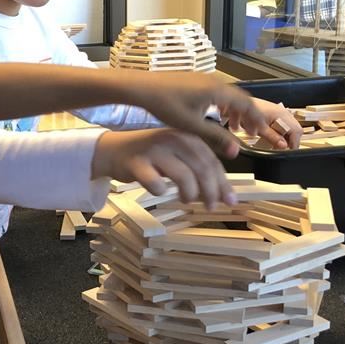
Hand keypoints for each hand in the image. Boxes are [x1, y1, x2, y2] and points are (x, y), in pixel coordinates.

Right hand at [92, 129, 235, 208]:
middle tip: (211, 207)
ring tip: (186, 199)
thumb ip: (198, 169)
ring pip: (183, 175)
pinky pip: (156, 183)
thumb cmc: (151, 156)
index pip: (212, 161)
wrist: (114, 150)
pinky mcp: (137, 163)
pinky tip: (159, 191)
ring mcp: (155, 150)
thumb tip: (223, 194)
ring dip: (189, 193)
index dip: (223, 183)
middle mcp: (173, 139)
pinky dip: (161, 191)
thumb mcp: (177, 155)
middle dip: (210, 191)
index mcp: (187, 136)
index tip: (230, 201)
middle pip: (201, 168)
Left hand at [122, 70, 268, 159]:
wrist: (143, 87)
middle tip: (251, 133)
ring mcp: (206, 79)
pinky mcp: (196, 80)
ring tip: (234, 127)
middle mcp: (216, 82)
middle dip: (248, 116)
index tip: (261, 132)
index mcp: (219, 91)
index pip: (247, 104)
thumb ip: (217, 137)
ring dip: (236, 111)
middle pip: (241, 98)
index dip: (257, 119)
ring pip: (229, 95)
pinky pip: (218, 92)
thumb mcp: (193, 125)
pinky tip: (217, 116)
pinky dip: (224, 105)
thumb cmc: (167, 106)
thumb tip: (237, 152)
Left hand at [252, 98, 300, 147]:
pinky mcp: (277, 114)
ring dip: (287, 137)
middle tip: (283, 149)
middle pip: (296, 129)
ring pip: (292, 127)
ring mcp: (281, 112)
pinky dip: (283, 132)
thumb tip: (284, 146)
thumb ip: (273, 137)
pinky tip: (275, 137)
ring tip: (277, 144)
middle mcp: (284, 112)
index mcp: (282, 115)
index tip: (289, 151)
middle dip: (292, 141)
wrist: (242, 104)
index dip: (294, 143)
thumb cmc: (249, 113)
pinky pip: (286, 125)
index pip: (296, 131)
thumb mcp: (261, 129)